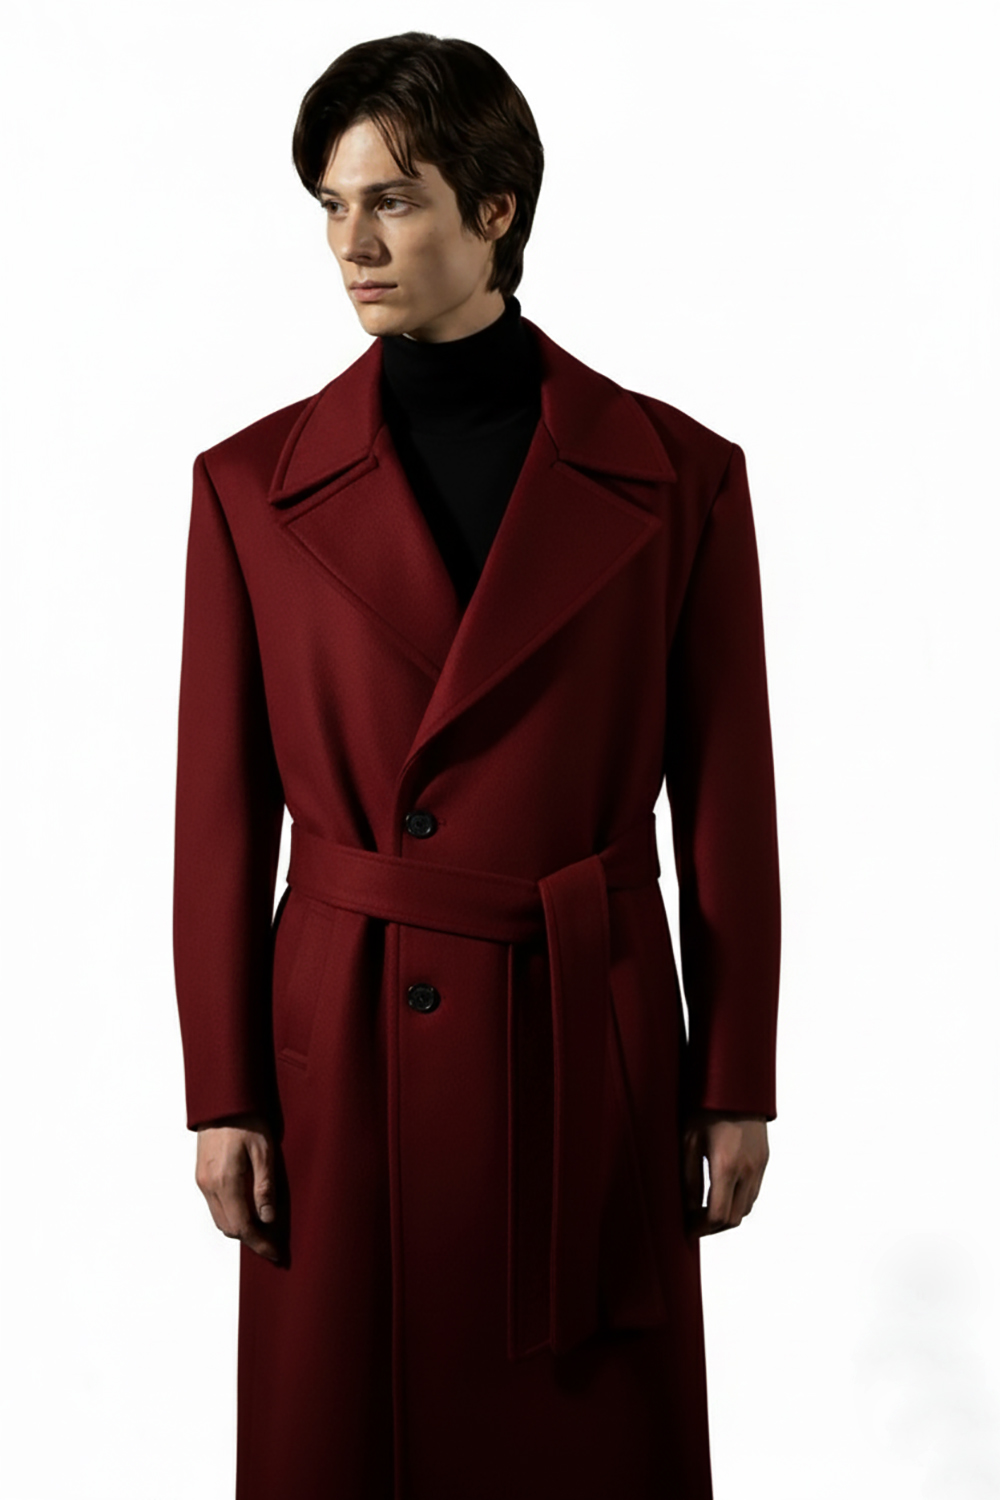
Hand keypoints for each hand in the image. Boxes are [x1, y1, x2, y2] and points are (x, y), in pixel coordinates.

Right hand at [194, 1112, 283, 1263]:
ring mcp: (202, 1181)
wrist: (222, 1101)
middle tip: (274, 1242)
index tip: (276, 1254)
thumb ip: (265, 1186)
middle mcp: (209, 1185)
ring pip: (220, 1219)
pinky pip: (215, 1205)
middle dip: (251, 1239)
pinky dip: (231, 1214)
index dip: (260, 1244)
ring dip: (240, 1227)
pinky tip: (248, 1208)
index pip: (243, 1226)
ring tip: (264, 1227)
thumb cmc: (247, 1120)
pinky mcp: (201, 1176)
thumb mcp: (265, 1151)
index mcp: (226, 1181)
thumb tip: (268, 1219)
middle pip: (229, 1228)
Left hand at [682, 1110, 768, 1235]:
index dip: (701, 1229)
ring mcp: (759, 1165)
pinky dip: (739, 1200)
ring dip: (728, 1214)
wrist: (735, 1083)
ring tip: (706, 1209)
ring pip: (746, 1207)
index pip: (718, 1215)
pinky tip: (722, 1192)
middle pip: (734, 1218)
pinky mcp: (765, 1159)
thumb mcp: (688, 1141)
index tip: (687, 1230)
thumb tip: (688, 1208)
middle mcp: (748, 1170)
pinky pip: (754, 1191)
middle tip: (694, 1224)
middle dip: (713, 1227)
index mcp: (726, 1166)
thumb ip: (688, 1178)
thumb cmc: (706, 1108)